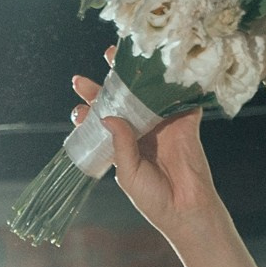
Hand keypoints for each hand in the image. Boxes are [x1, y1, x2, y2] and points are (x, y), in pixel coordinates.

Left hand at [73, 64, 219, 243]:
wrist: (187, 210)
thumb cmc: (154, 198)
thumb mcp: (128, 174)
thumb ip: (120, 145)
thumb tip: (108, 116)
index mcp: (124, 143)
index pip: (103, 120)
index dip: (90, 110)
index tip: (78, 108)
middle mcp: (142, 129)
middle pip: (122, 100)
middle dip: (106, 85)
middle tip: (90, 74)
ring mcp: (163, 123)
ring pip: (147, 92)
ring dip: (135, 75)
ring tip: (117, 57)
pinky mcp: (185, 120)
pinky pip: (179, 96)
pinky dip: (172, 80)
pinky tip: (159, 65)